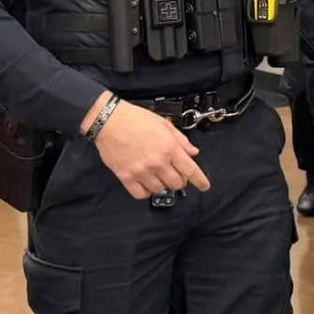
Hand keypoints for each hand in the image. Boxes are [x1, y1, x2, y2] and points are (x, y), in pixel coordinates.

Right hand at [83, 95, 211, 200]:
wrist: (109, 120)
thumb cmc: (134, 119)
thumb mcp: (164, 124)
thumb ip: (180, 140)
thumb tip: (192, 151)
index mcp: (169, 148)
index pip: (191, 170)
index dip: (200, 181)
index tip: (204, 186)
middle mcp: (157, 162)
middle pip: (177, 183)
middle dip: (180, 180)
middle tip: (175, 174)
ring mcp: (141, 171)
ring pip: (160, 189)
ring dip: (162, 185)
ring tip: (158, 175)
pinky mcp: (126, 176)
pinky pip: (140, 194)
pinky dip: (146, 192)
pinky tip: (146, 184)